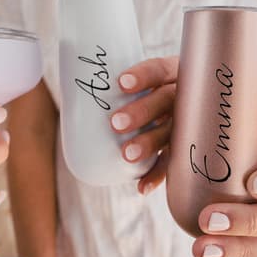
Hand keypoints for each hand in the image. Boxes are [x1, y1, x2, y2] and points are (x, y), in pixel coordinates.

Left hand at [109, 56, 178, 194]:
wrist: (186, 106)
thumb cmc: (146, 89)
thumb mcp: (141, 80)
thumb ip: (115, 84)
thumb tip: (70, 85)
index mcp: (172, 73)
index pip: (159, 69)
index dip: (143, 75)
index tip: (120, 84)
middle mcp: (184, 96)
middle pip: (166, 100)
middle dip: (142, 111)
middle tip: (115, 123)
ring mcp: (187, 122)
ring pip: (172, 132)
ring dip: (149, 143)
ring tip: (127, 155)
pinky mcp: (184, 147)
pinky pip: (173, 162)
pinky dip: (157, 175)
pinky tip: (141, 187)